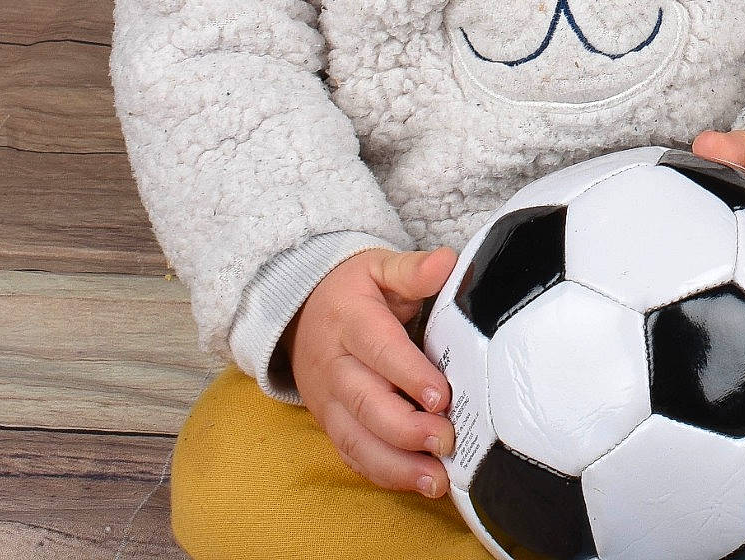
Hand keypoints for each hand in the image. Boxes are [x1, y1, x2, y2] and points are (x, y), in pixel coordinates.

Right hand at [288, 246, 459, 497]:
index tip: (440, 395)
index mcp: (350, 321)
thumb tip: (446, 261)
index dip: (408, 374)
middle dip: (405, 428)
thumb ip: (411, 269)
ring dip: (396, 463)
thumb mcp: (378, 267)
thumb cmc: (353, 290)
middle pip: (364, 403)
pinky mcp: (329, 424)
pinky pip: (352, 455)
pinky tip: (416, 483)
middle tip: (445, 439)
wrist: (299, 310)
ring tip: (435, 479)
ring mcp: (328, 400)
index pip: (379, 349)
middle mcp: (334, 366)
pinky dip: (382, 473)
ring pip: (355, 439)